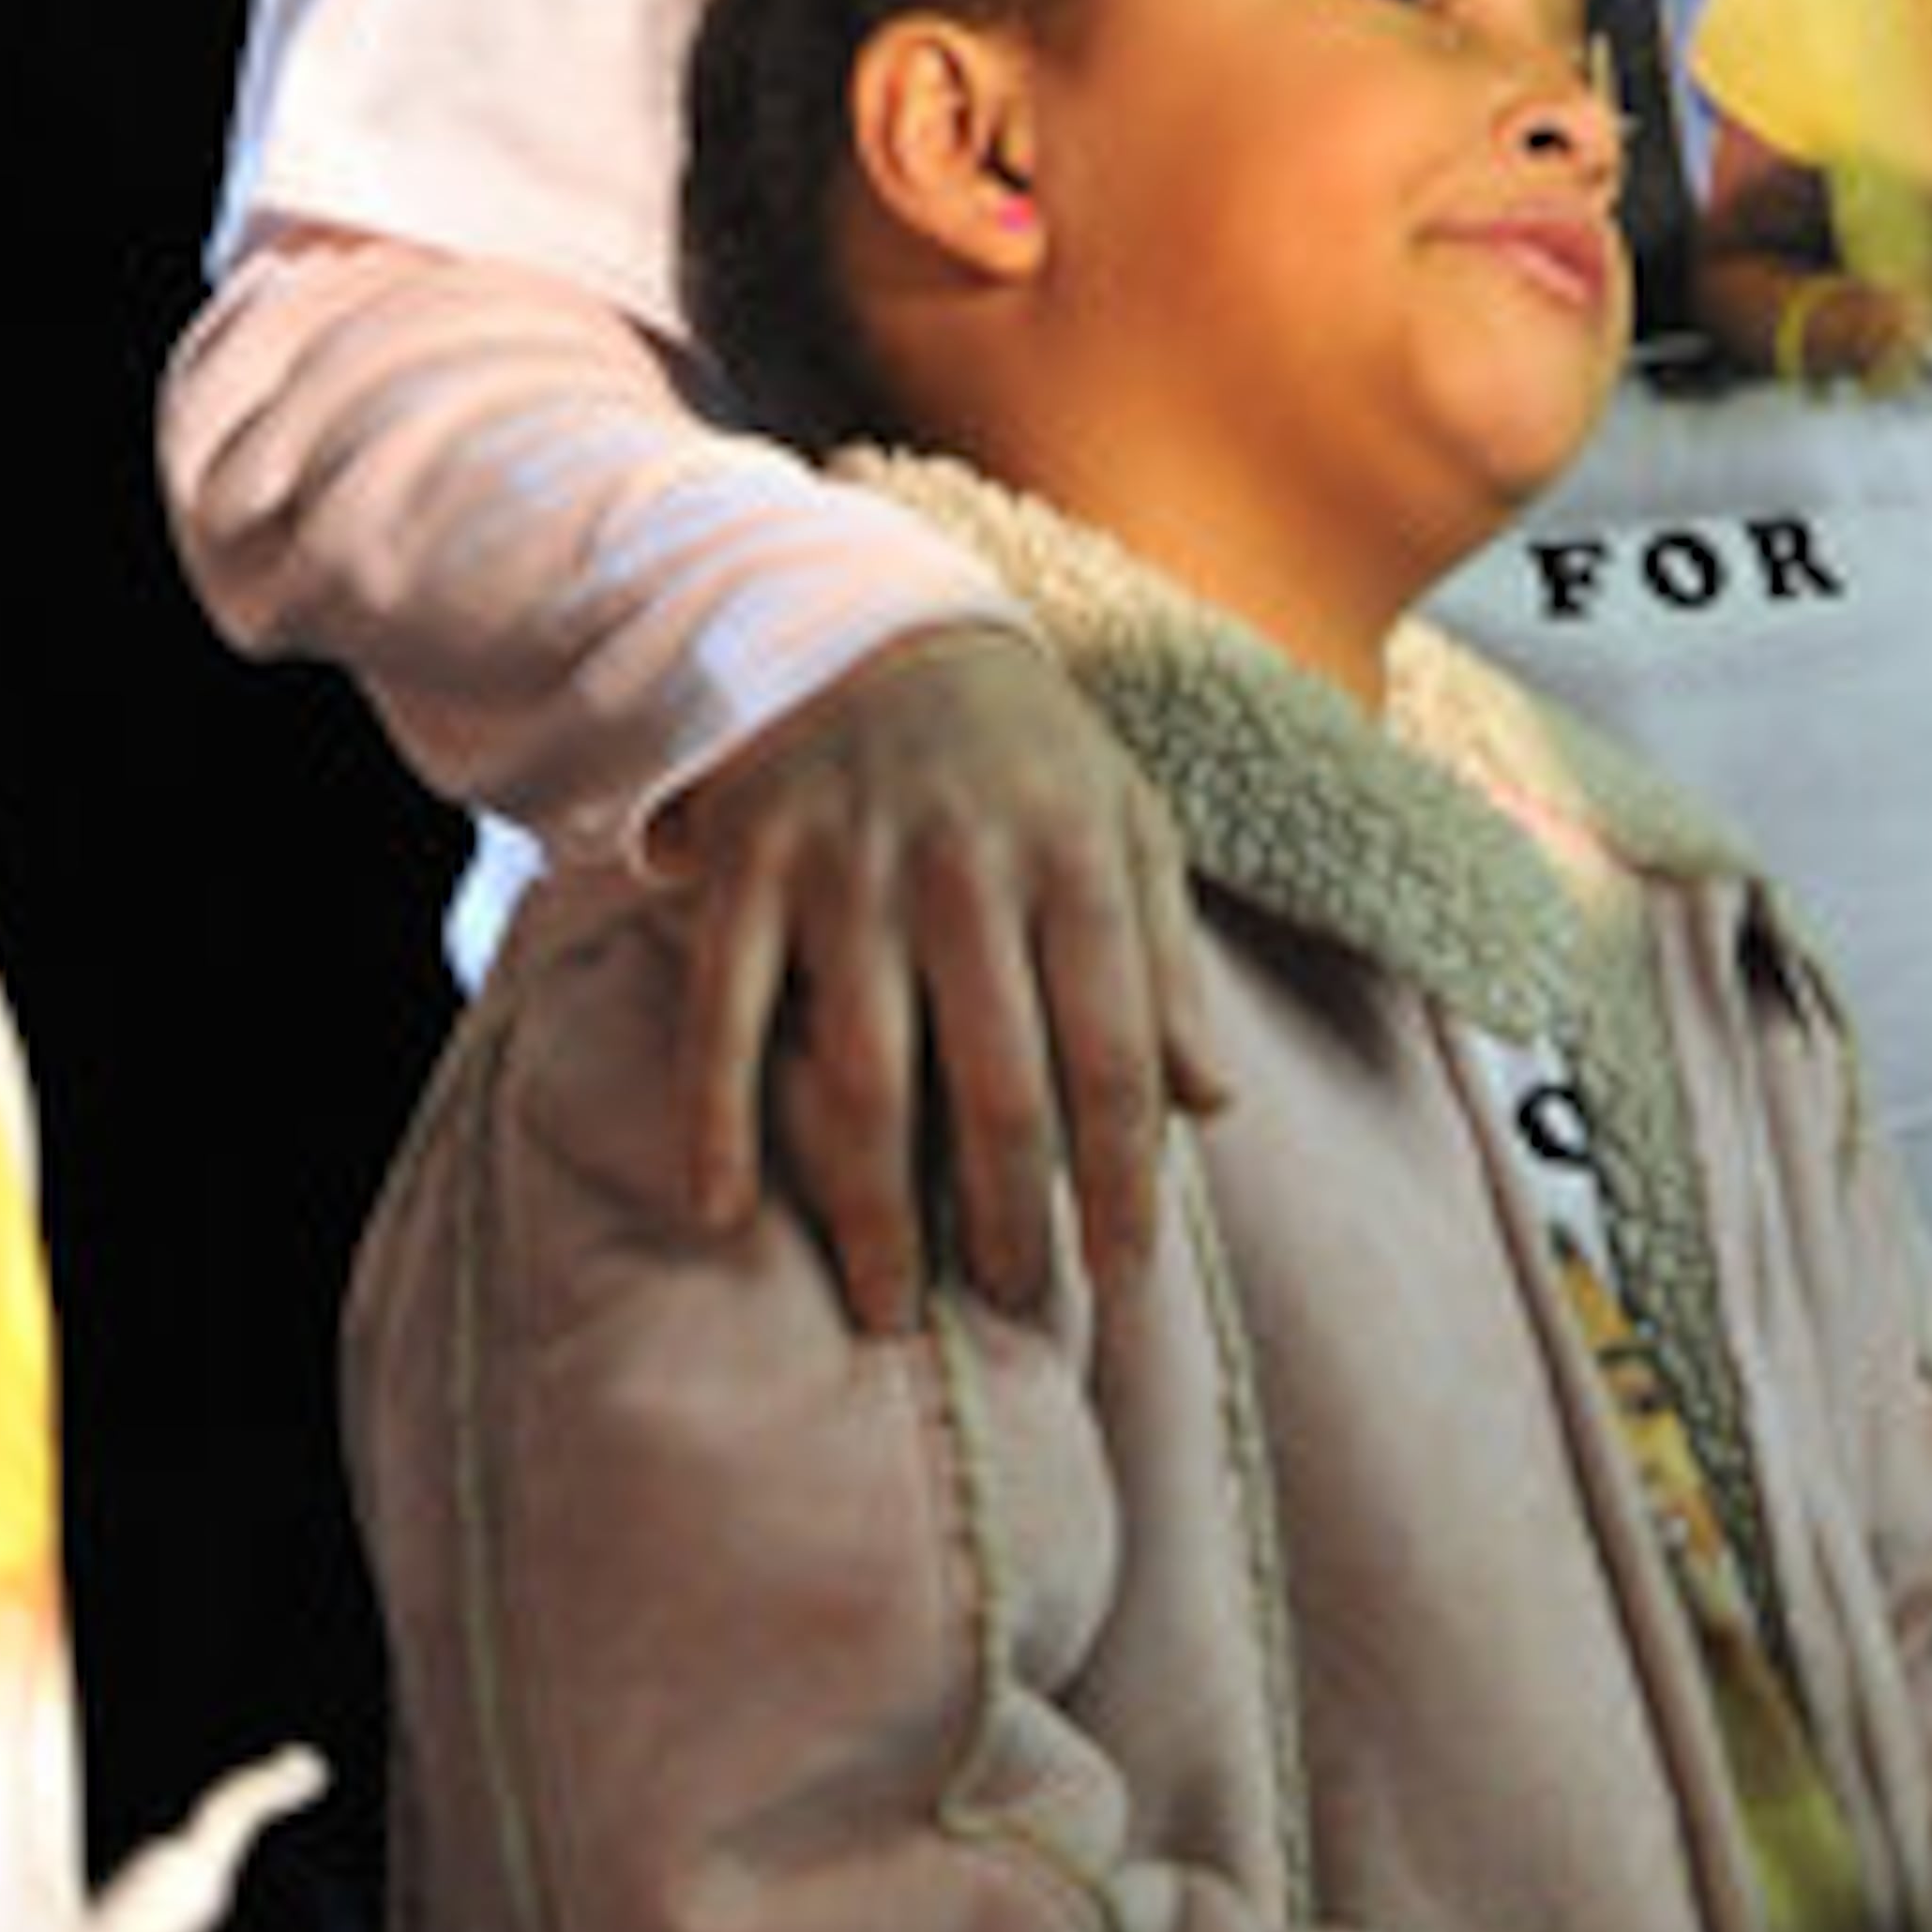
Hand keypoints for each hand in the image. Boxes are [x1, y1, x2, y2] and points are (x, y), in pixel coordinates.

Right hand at [647, 623, 1225, 1332]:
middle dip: (1007, 1219)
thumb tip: (1211, 1105)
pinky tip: (727, 1210)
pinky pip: (726, 1012)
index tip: (1120, 1277)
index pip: (1113, 1054)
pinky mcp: (749, 865)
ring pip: (867, 1074)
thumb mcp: (1124, 824)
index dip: (1121, 1179)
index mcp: (1075, 856)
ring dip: (878, 1209)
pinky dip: (720, 1116)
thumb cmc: (1024, 752)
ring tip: (891, 1308)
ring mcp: (847, 868)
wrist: (869, 623)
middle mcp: (964, 866)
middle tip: (1009, 1303)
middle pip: (996, 1086)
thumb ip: (1167, 962)